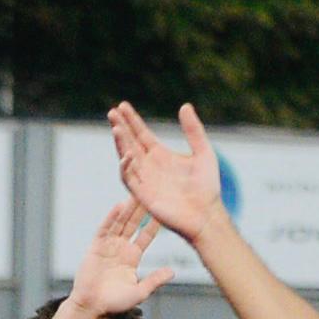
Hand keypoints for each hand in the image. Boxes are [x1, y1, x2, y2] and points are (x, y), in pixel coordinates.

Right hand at [71, 198, 173, 316]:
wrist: (91, 306)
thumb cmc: (114, 302)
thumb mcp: (139, 292)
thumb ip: (154, 280)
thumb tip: (172, 271)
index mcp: (132, 256)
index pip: (145, 235)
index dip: (154, 223)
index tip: (166, 210)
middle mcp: (120, 248)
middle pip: (133, 224)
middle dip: (142, 209)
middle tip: (152, 193)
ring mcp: (108, 246)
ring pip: (120, 223)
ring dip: (128, 209)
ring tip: (138, 193)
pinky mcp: (95, 246)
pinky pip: (105, 229)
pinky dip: (111, 217)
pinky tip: (119, 206)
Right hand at [105, 102, 227, 240]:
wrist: (206, 213)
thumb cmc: (207, 186)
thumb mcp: (203, 152)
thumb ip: (193, 130)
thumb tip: (185, 106)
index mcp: (160, 155)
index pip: (141, 134)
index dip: (132, 120)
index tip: (122, 105)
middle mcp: (149, 166)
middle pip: (130, 143)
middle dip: (120, 128)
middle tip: (111, 111)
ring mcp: (144, 180)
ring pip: (126, 158)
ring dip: (120, 144)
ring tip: (116, 128)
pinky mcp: (143, 195)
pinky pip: (130, 179)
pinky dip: (126, 167)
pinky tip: (127, 153)